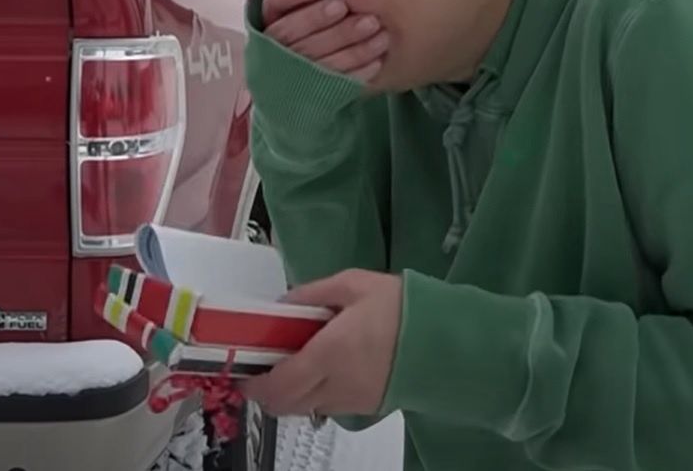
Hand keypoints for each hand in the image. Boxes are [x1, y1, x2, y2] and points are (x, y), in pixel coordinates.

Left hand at [239, 270, 401, 416]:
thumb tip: (283, 304)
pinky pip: (329, 406)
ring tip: (297, 364)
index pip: (277, 384)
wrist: (447, 337)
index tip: (246, 368)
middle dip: (268, 391)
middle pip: (285, 405)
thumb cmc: (400, 306)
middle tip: (267, 366)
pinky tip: (326, 369)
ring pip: (305, 408)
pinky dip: (316, 394)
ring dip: (292, 393)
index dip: (254, 383)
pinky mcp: (367, 406)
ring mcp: (352, 400)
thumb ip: (313, 293)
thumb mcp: (353, 284)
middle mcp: (335, 384)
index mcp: (328, 353)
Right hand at [262, 0, 388, 82]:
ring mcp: (300, 84)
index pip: (287, 30)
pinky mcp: (319, 98)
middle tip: (371, 20)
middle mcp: (280, 64)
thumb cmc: (293, 42)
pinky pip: (341, 87)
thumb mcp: (288, 20)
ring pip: (329, 68)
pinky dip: (360, 74)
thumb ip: (298, 3)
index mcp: (270, 41)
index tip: (339, 5)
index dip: (313, 18)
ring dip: (358, 52)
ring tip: (383, 36)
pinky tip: (378, 61)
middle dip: (343, 34)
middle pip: (310, 49)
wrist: (288, 87)